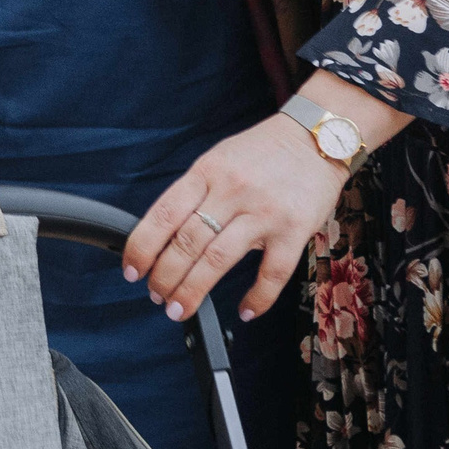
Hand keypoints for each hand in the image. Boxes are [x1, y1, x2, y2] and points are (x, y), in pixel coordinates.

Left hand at [122, 113, 342, 325]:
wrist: (316, 136)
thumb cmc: (262, 151)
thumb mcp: (219, 159)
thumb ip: (196, 192)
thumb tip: (165, 234)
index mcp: (207, 171)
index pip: (164, 213)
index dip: (142, 246)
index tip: (131, 270)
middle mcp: (231, 190)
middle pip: (187, 242)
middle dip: (164, 277)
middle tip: (156, 296)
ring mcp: (263, 212)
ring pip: (218, 260)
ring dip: (193, 290)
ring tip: (179, 309)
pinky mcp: (294, 230)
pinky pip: (272, 273)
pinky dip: (257, 298)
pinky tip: (245, 311)